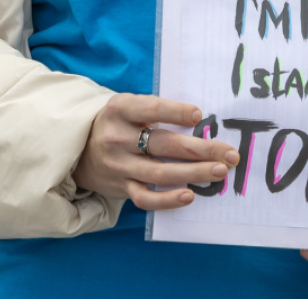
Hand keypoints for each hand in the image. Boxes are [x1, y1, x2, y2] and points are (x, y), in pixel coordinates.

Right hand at [73, 93, 238, 210]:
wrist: (77, 149)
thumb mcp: (129, 106)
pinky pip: (145, 198)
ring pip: (159, 172)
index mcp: (120, 109)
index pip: (150, 109)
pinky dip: (167, 200)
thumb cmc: (118, 122)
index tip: (200, 115)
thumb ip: (157, 111)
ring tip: (220, 171)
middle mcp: (117, 138)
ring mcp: (118, 165)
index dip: (175, 112)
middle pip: (164, 144)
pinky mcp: (120, 188)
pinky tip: (189, 196)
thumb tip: (202, 121)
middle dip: (201, 149)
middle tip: (230, 153)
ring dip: (194, 173)